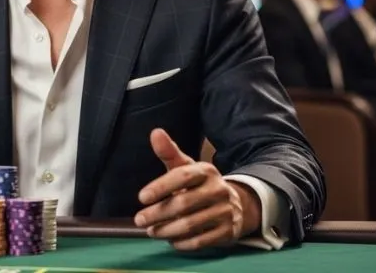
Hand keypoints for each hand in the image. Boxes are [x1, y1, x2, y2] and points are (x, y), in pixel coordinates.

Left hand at [134, 129, 260, 250]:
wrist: (236, 204)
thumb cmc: (200, 184)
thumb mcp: (186, 167)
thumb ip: (169, 153)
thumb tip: (155, 132)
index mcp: (206, 171)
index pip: (182, 176)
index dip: (161, 186)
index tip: (141, 197)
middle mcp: (218, 190)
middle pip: (183, 203)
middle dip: (158, 213)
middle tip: (139, 220)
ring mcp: (225, 212)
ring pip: (191, 224)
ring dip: (166, 230)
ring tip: (151, 231)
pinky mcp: (228, 232)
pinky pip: (201, 241)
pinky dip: (182, 243)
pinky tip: (170, 240)